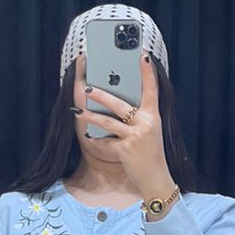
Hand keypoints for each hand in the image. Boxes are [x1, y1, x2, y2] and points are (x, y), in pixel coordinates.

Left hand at [82, 53, 170, 193]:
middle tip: (88, 87)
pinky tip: (88, 137)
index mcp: (152, 116)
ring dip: (91, 116)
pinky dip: (97, 141)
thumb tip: (117, 107)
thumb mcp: (149, 132)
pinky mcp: (125, 149)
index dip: (147, 72)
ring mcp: (135, 136)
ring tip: (79, 110)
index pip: (151, 89)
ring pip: (109, 121)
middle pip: (120, 104)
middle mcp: (145, 123)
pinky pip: (106, 142)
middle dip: (102, 95)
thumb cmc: (150, 154)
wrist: (156, 179)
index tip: (142, 55)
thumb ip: (138, 119)